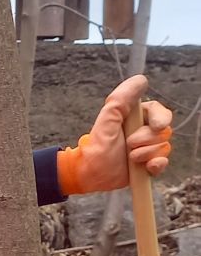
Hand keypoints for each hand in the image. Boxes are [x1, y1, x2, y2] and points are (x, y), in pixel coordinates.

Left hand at [58, 75, 172, 193]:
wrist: (92, 175)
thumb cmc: (96, 148)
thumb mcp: (107, 121)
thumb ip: (122, 99)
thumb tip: (140, 80)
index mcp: (135, 118)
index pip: (159, 111)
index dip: (161, 117)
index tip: (156, 125)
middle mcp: (144, 132)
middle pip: (163, 130)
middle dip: (147, 139)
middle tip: (129, 144)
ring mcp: (148, 149)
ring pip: (164, 147)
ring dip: (146, 153)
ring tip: (130, 157)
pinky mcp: (149, 165)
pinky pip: (164, 163)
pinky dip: (156, 166)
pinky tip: (145, 167)